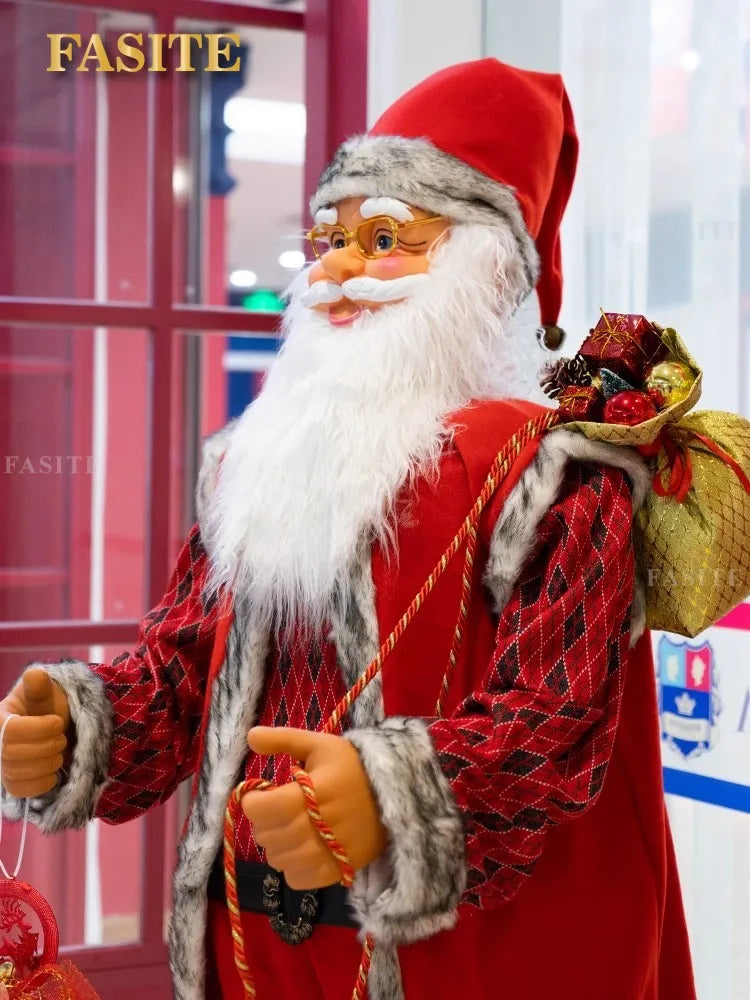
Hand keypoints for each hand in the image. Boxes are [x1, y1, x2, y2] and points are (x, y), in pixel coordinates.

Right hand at [0, 668, 69, 797]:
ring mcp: (2, 763)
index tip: (58, 723)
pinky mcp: (12, 781)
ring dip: (46, 764)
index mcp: (0, 718)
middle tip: (62, 738)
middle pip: (13, 755)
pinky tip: (53, 772)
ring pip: (17, 774)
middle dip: (46, 747)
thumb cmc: (48, 707)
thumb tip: (35, 674)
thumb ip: (40, 688)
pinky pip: (20, 790)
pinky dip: (40, 783)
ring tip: (59, 752)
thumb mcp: (47, 693)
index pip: (12, 731)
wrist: (55, 726)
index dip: (39, 729)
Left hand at [242, 727, 387, 890]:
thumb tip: (251, 735)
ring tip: (292, 826)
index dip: (253, 801)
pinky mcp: (336, 872)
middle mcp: (316, 827)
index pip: (261, 809)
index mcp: (311, 792)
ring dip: (277, 843)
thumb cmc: (352, 766)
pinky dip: (293, 866)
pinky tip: (303, 847)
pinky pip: (295, 879)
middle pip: (266, 835)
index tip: (261, 793)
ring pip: (276, 859)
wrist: (395, 794)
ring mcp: (327, 853)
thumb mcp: (319, 745)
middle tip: (280, 807)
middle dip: (265, 820)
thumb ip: (283, 740)